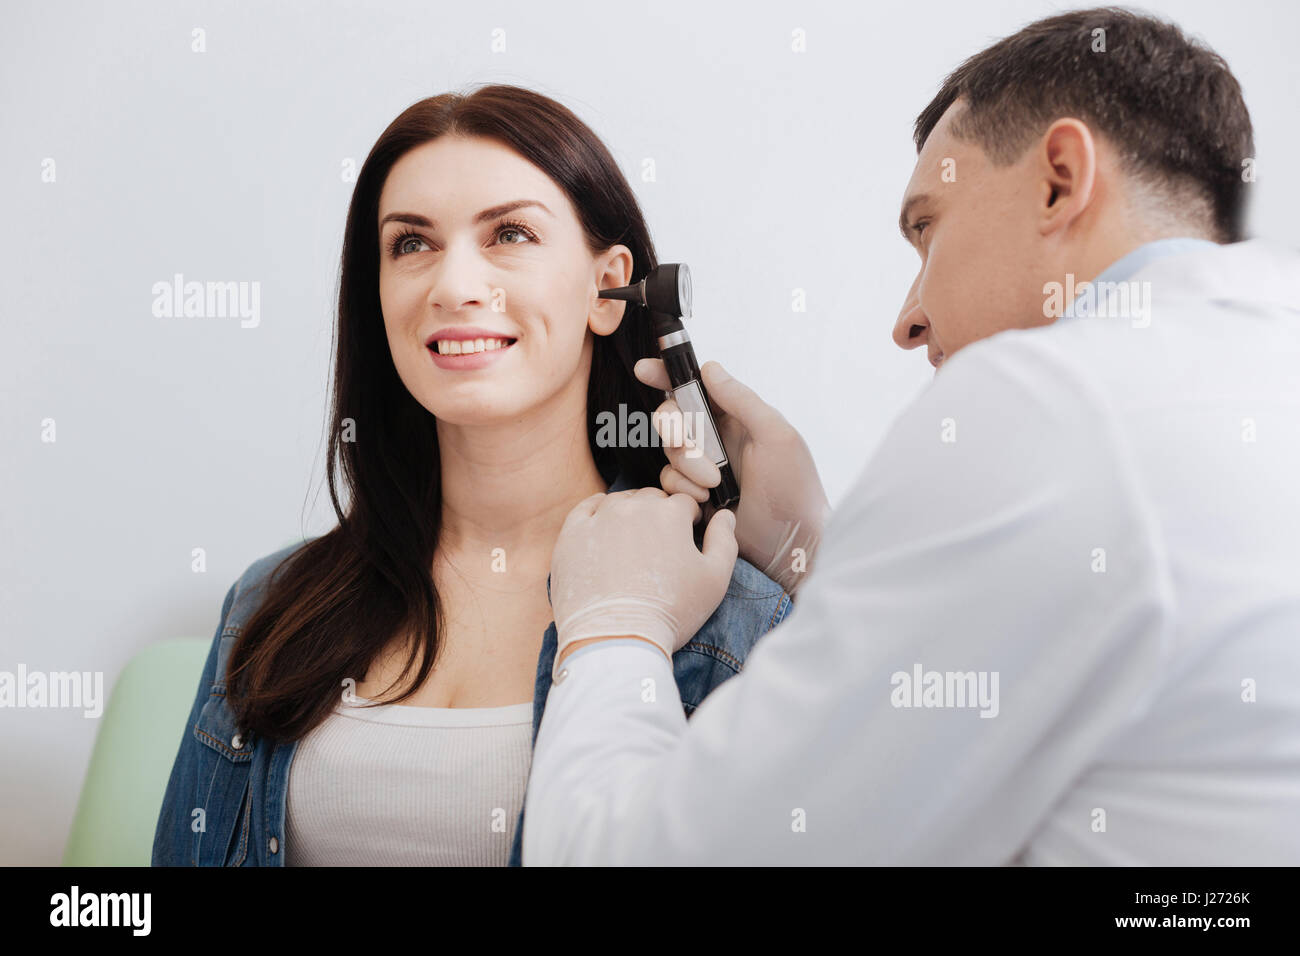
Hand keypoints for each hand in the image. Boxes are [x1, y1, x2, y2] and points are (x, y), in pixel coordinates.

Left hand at [549, 488, 738, 674]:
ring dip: (630, 514)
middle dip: (660, 515)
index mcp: (670, 513)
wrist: (616, 639)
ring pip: (621, 501)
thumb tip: (725, 515)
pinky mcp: (572, 534)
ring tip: (632, 544)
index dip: (689, 520)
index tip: (686, 537)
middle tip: (659, 546)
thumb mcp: (715, 580)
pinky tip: (604, 529)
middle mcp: (634, 507)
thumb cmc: (671, 613)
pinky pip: (586, 509)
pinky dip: (597, 513)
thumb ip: (725, 541)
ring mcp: (600, 518)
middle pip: (652, 499)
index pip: (684, 503)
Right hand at [634, 358, 830, 595]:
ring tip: (715, 484)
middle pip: (673, 417)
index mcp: (738, 416)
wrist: (791, 543)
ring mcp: (704, 467)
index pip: (697, 387)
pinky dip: (683, 489)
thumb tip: (709, 368)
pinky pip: (669, 483)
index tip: (645, 371)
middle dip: (673, 427)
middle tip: (682, 439)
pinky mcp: (694, 495)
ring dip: (687, 465)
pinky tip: (706, 501)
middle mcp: (717, 438)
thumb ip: (742, 400)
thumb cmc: (794, 487)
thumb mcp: (776, 436)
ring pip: (670, 452)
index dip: (668, 375)